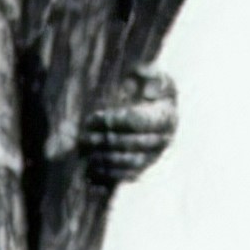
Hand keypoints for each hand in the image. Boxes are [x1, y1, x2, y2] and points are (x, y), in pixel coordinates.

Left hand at [81, 69, 177, 186]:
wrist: (155, 110)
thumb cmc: (150, 88)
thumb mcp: (153, 75)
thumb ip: (149, 73)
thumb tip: (143, 78)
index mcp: (166, 116)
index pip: (139, 121)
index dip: (115, 121)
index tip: (94, 117)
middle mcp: (164, 139)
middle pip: (132, 144)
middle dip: (104, 141)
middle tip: (83, 136)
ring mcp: (154, 156)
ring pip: (129, 163)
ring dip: (104, 159)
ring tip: (85, 152)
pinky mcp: (145, 168)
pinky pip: (128, 175)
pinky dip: (109, 175)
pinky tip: (91, 169)